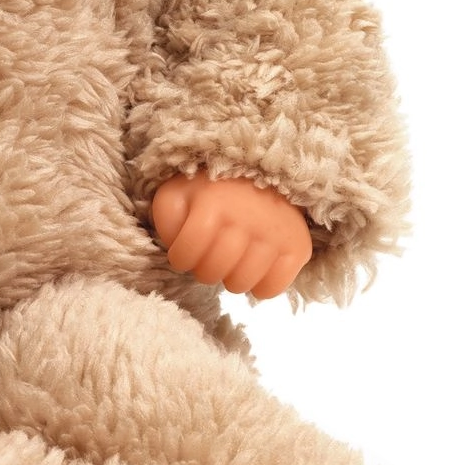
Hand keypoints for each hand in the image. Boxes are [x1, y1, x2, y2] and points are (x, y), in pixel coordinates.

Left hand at [150, 172, 312, 298]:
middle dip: (204, 269)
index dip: (180, 260)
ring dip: (230, 278)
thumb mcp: (178, 195)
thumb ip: (167, 220)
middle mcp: (247, 217)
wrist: (263, 176)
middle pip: (212, 273)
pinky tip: (254, 267)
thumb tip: (178, 247)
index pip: (185, 256)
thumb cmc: (212, 192)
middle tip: (210, 255)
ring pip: (241, 285)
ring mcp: (275, 234)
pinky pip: (272, 289)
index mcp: (212, 201)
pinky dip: (259, 287)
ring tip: (232, 261)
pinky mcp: (298, 247)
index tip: (185, 252)